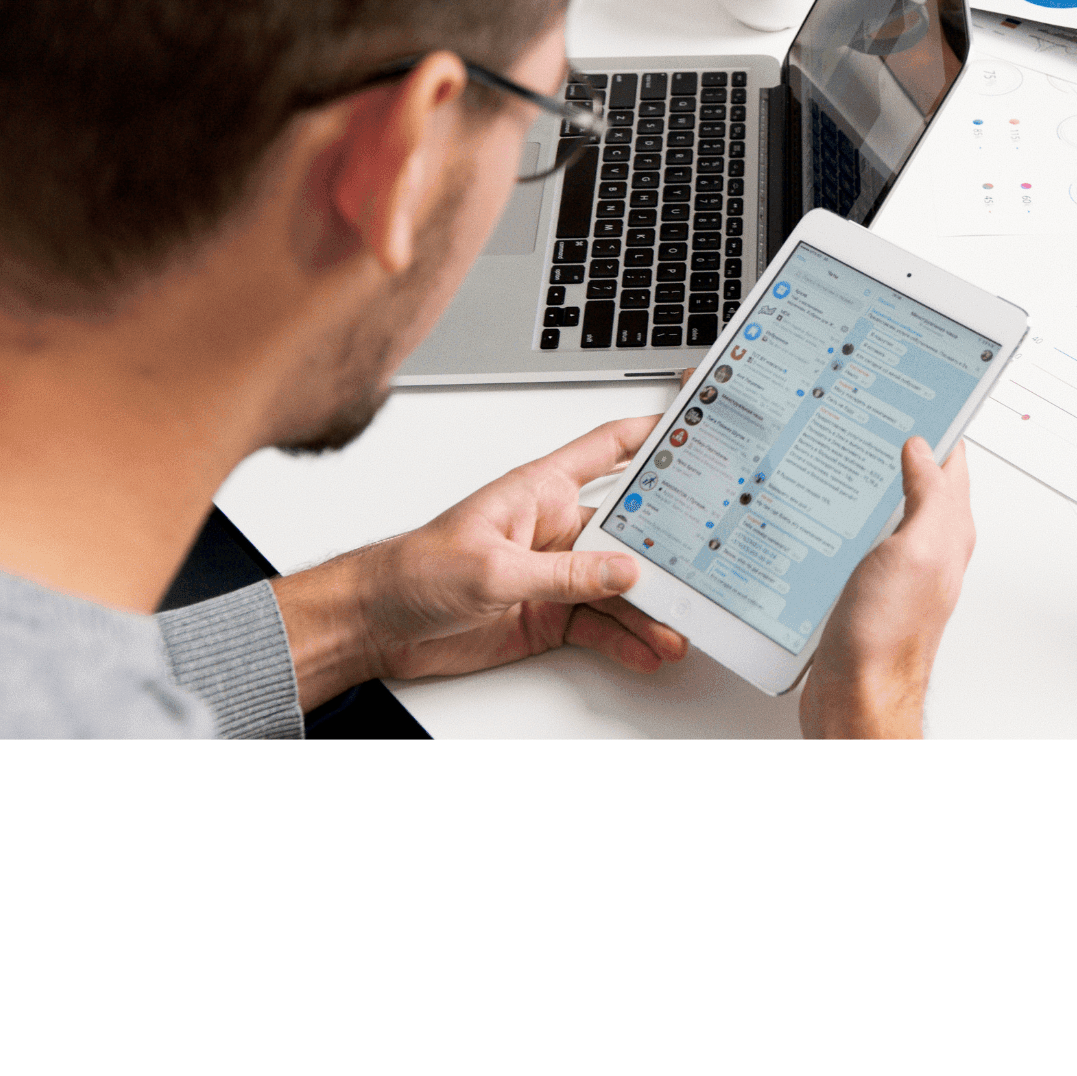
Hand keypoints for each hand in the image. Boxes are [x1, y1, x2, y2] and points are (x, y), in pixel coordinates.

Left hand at [274, 416, 686, 705]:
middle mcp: (552, 529)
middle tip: (700, 569)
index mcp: (538, 491)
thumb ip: (563, 573)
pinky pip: (599, 626)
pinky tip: (646, 650)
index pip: (606, 451)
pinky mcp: (547, 614)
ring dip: (648, 610)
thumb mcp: (494, 568)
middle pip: (626, 533)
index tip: (693, 426)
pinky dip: (625, 640)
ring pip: (617, 589)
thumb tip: (622, 571)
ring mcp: (553, 574)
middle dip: (666, 551)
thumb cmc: (415, 569)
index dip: (650, 433)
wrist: (376, 624)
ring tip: (674, 631)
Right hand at [799, 437, 974, 738]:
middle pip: (921, 480)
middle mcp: (927, 549)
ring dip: (874, 476)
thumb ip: (926, 497)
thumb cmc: (887, 637)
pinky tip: (829, 504)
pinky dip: (849, 511)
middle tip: (883, 407)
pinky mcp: (865, 586)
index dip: (940, 426)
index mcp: (947, 533)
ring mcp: (896, 568)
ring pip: (889, 506)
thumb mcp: (916, 551)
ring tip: (855, 443)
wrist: (856, 697)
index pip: (951, 463)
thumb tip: (921, 448)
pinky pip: (862, 535)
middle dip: (905, 442)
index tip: (925, 393)